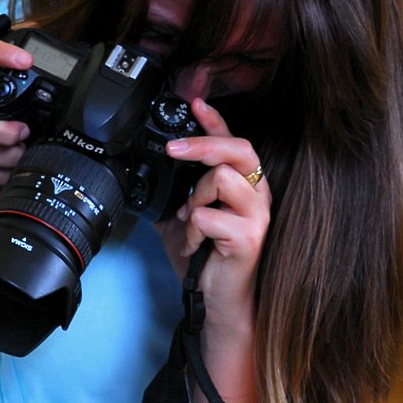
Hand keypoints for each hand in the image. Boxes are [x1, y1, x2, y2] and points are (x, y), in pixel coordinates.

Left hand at [158, 97, 270, 338]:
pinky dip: (193, 230)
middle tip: (174, 150)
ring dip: (195, 198)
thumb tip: (145, 175)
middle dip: (203, 143)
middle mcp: (256, 195)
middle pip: (238, 149)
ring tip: (190, 220)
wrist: (217, 301)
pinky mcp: (249, 238)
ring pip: (223, 178)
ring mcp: (257, 216)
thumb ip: (173, 196)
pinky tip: (195, 245)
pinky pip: (210, 217)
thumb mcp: (181, 221)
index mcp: (243, 185)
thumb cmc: (206, 260)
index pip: (234, 142)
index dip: (216, 120)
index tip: (195, 102)